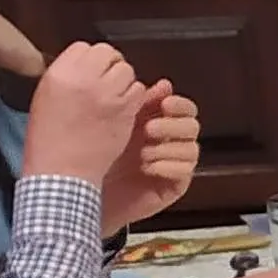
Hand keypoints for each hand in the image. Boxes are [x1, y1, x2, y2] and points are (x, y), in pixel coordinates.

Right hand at [24, 42, 143, 185]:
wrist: (61, 172)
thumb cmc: (49, 140)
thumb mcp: (46, 98)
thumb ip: (67, 76)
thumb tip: (85, 63)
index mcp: (59, 74)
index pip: (84, 47)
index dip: (90, 59)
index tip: (91, 72)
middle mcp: (84, 80)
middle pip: (108, 53)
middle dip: (109, 65)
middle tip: (105, 83)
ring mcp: (107, 94)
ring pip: (126, 70)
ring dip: (123, 81)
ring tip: (112, 99)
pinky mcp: (125, 110)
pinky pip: (139, 90)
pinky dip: (134, 98)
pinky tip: (122, 110)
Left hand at [100, 87, 199, 231]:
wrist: (85, 193)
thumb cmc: (96, 158)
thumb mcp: (117, 125)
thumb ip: (141, 104)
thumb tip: (165, 84)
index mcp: (158, 124)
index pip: (185, 109)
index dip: (180, 104)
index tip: (165, 104)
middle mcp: (169, 143)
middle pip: (192, 126)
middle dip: (172, 126)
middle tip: (149, 129)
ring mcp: (173, 164)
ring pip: (191, 149)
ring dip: (167, 148)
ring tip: (143, 154)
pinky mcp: (173, 185)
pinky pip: (186, 171)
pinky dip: (168, 166)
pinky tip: (147, 167)